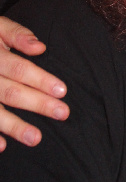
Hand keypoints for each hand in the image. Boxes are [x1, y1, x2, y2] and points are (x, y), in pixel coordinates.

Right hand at [0, 16, 69, 150]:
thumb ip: (17, 34)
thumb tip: (40, 48)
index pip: (19, 69)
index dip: (40, 79)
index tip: (62, 90)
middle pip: (10, 92)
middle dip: (37, 104)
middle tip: (62, 113)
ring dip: (13, 126)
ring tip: (36, 138)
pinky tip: (2, 146)